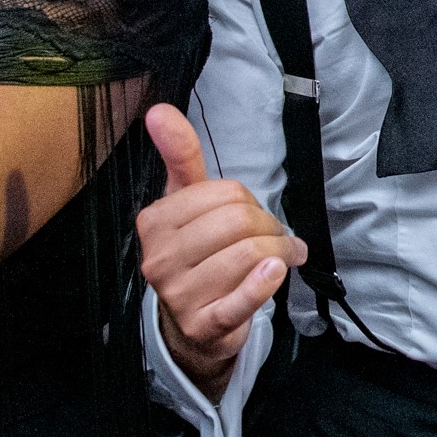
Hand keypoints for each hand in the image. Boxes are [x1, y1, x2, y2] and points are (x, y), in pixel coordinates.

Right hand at [136, 105, 302, 396]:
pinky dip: (262, 284)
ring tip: (282, 260)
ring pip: (247, 255)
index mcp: (154, 222)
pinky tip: (275, 274)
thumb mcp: (185, 204)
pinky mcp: (203, 325)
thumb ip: (179, 156)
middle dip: (271, 228)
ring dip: (280, 255)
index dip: (252, 202)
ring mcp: (178, 295)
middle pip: (238, 222)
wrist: (192, 326)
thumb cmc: (196, 257)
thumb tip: (158, 109)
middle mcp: (159, 258)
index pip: (224, 193)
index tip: (257, 217)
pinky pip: (240, 301)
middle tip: (278, 240)